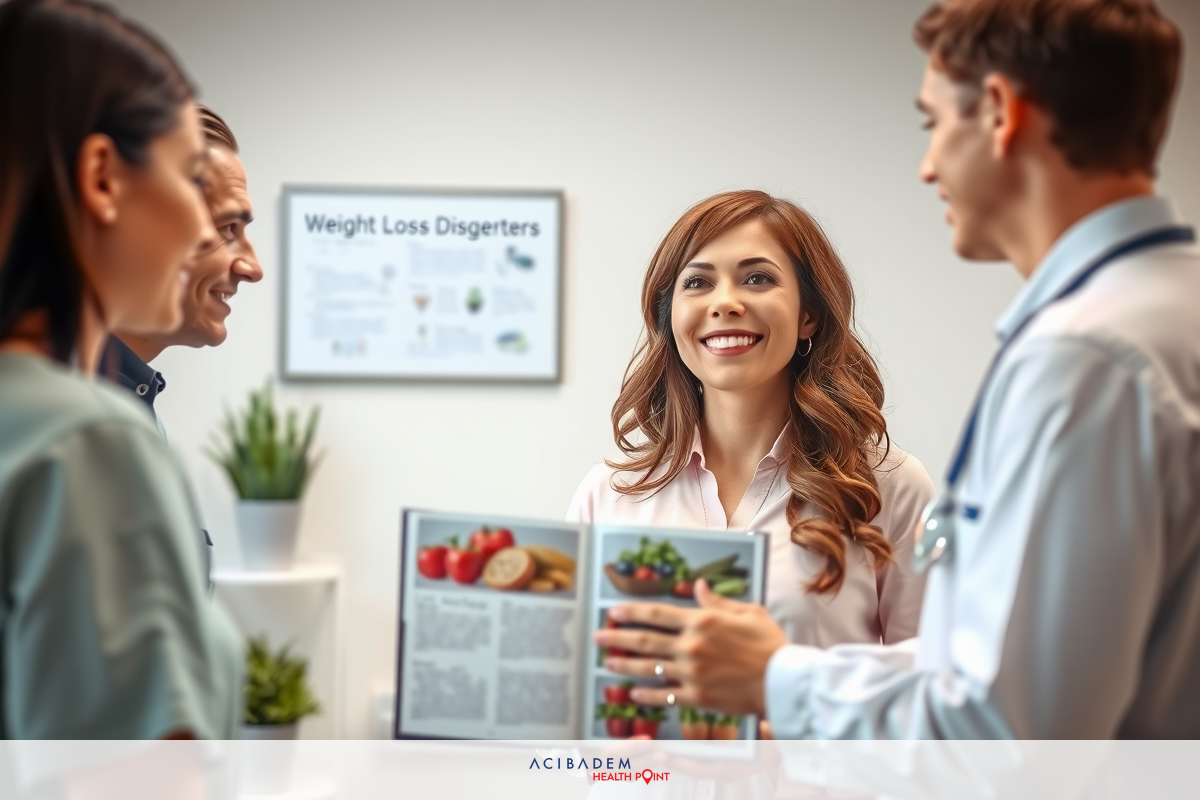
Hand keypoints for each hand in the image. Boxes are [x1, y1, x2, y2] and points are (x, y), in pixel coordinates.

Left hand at [592, 579, 787, 716]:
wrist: (783, 680)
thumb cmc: (769, 644)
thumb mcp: (747, 612)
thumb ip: (717, 601)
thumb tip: (698, 586)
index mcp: (701, 621)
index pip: (657, 614)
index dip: (631, 612)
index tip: (612, 611)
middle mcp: (691, 646)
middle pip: (644, 640)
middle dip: (617, 638)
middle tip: (596, 637)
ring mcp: (691, 672)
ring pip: (649, 668)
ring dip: (624, 665)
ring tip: (607, 664)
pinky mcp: (697, 696)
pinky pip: (664, 696)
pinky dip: (646, 695)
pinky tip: (632, 693)